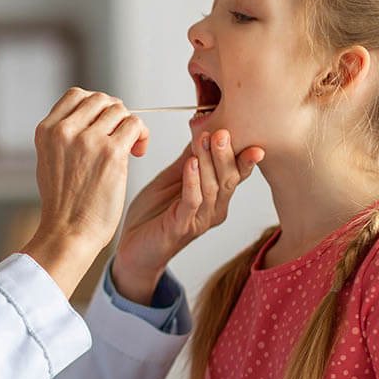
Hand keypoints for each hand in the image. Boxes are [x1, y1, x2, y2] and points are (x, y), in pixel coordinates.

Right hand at [22, 88, 149, 297]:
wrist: (68, 233)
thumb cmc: (63, 205)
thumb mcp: (50, 161)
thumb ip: (65, 136)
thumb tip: (91, 117)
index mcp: (46, 130)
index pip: (76, 95)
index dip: (95, 106)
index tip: (103, 125)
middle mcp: (65, 131)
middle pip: (101, 100)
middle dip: (115, 115)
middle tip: (121, 137)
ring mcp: (88, 140)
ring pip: (120, 111)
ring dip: (129, 126)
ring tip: (131, 148)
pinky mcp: (112, 152)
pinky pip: (135, 125)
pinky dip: (141, 135)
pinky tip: (139, 152)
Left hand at [111, 129, 262, 303]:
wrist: (133, 249)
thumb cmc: (153, 215)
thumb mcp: (172, 179)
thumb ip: (189, 158)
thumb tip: (204, 129)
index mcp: (215, 198)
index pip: (236, 173)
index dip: (243, 155)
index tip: (245, 133)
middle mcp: (214, 210)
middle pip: (228, 179)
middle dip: (226, 154)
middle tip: (222, 132)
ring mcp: (199, 220)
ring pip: (212, 188)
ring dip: (209, 162)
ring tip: (205, 139)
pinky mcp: (181, 227)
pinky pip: (192, 202)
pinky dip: (193, 181)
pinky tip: (191, 163)